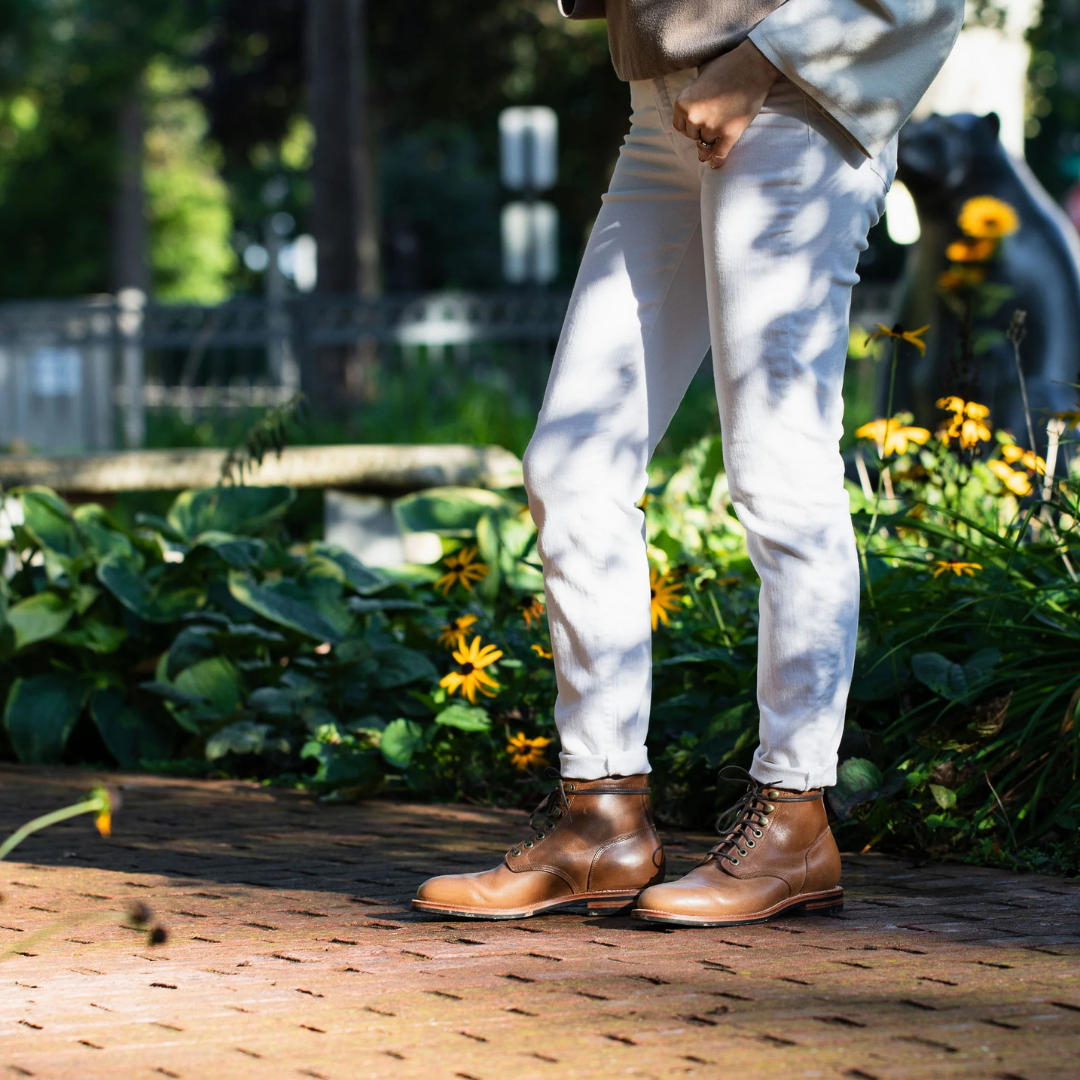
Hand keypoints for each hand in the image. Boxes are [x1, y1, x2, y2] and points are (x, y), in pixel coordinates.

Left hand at [673, 41, 779, 168]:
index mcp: (682, 103)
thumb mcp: (700, 78)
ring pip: (705, 145)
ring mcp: (712, 127)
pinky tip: (715, 165)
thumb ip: (692, 97)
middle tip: (714, 121)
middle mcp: (694, 117)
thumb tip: (690, 115)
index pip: (680, 126)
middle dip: (701, 131)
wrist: (753, 64)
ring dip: (711, 142)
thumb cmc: (727, 66)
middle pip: (693, 136)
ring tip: (717, 137)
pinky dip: (717, 161)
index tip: (699, 121)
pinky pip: (719, 155)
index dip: (690, 125)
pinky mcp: (730, 133)